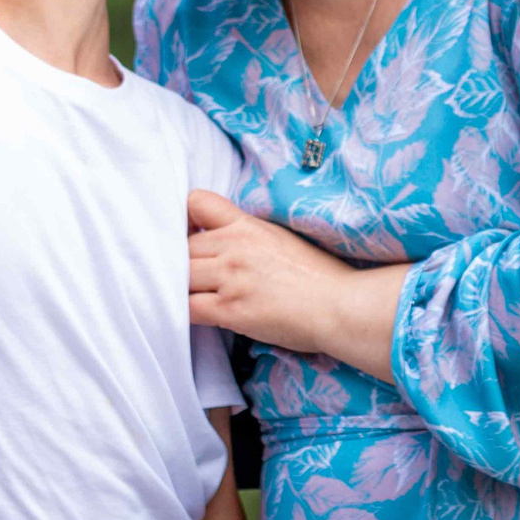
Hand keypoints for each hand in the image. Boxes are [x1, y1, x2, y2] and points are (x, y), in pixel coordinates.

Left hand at [187, 190, 410, 382]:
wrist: (339, 306)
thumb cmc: (318, 276)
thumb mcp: (280, 238)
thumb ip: (246, 234)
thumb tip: (219, 242)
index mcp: (246, 225)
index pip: (196, 202)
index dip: (185, 221)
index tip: (189, 237)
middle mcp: (234, 246)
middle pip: (181, 246)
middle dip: (180, 262)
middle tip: (190, 278)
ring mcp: (230, 277)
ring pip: (180, 276)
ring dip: (180, 289)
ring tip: (190, 298)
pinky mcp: (230, 309)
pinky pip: (187, 308)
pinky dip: (181, 313)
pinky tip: (190, 317)